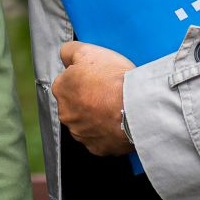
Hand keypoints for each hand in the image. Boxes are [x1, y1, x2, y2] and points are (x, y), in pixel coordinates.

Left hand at [55, 41, 135, 155]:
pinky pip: (101, 140)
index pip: (69, 82)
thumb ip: (70, 51)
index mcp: (61, 89)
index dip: (86, 79)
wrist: (138, 108)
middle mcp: (66, 113)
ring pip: (87, 123)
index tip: (100, 79)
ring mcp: (81, 132)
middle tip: (110, 94)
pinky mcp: (96, 148)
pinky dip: (109, 134)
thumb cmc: (115, 80)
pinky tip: (120, 124)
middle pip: (76, 104)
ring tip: (118, 109)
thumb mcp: (89, 52)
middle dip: (90, 100)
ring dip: (98, 118)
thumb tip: (65, 55)